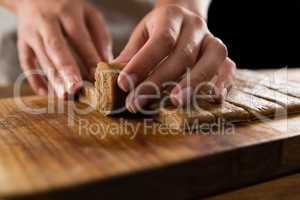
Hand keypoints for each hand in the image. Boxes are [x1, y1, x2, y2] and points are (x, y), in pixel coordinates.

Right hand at [16, 0, 111, 97]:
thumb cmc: (69, 8)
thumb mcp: (88, 14)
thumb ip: (99, 36)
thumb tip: (107, 62)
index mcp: (67, 12)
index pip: (79, 37)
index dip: (88, 57)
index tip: (98, 77)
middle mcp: (46, 21)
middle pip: (56, 47)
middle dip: (66, 70)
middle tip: (75, 90)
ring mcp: (31, 32)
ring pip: (41, 57)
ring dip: (53, 78)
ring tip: (64, 96)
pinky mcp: (22, 41)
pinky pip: (25, 61)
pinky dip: (34, 77)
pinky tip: (44, 92)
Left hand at [114, 5, 235, 111]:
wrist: (186, 21)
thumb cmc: (159, 32)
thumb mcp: (142, 36)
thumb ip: (130, 55)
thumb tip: (110, 78)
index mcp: (171, 17)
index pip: (159, 40)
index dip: (142, 63)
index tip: (124, 84)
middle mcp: (195, 27)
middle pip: (182, 55)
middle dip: (159, 81)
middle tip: (138, 102)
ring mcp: (213, 41)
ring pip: (210, 61)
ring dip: (193, 84)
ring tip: (175, 102)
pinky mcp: (225, 57)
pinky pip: (229, 69)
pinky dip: (223, 84)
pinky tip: (213, 98)